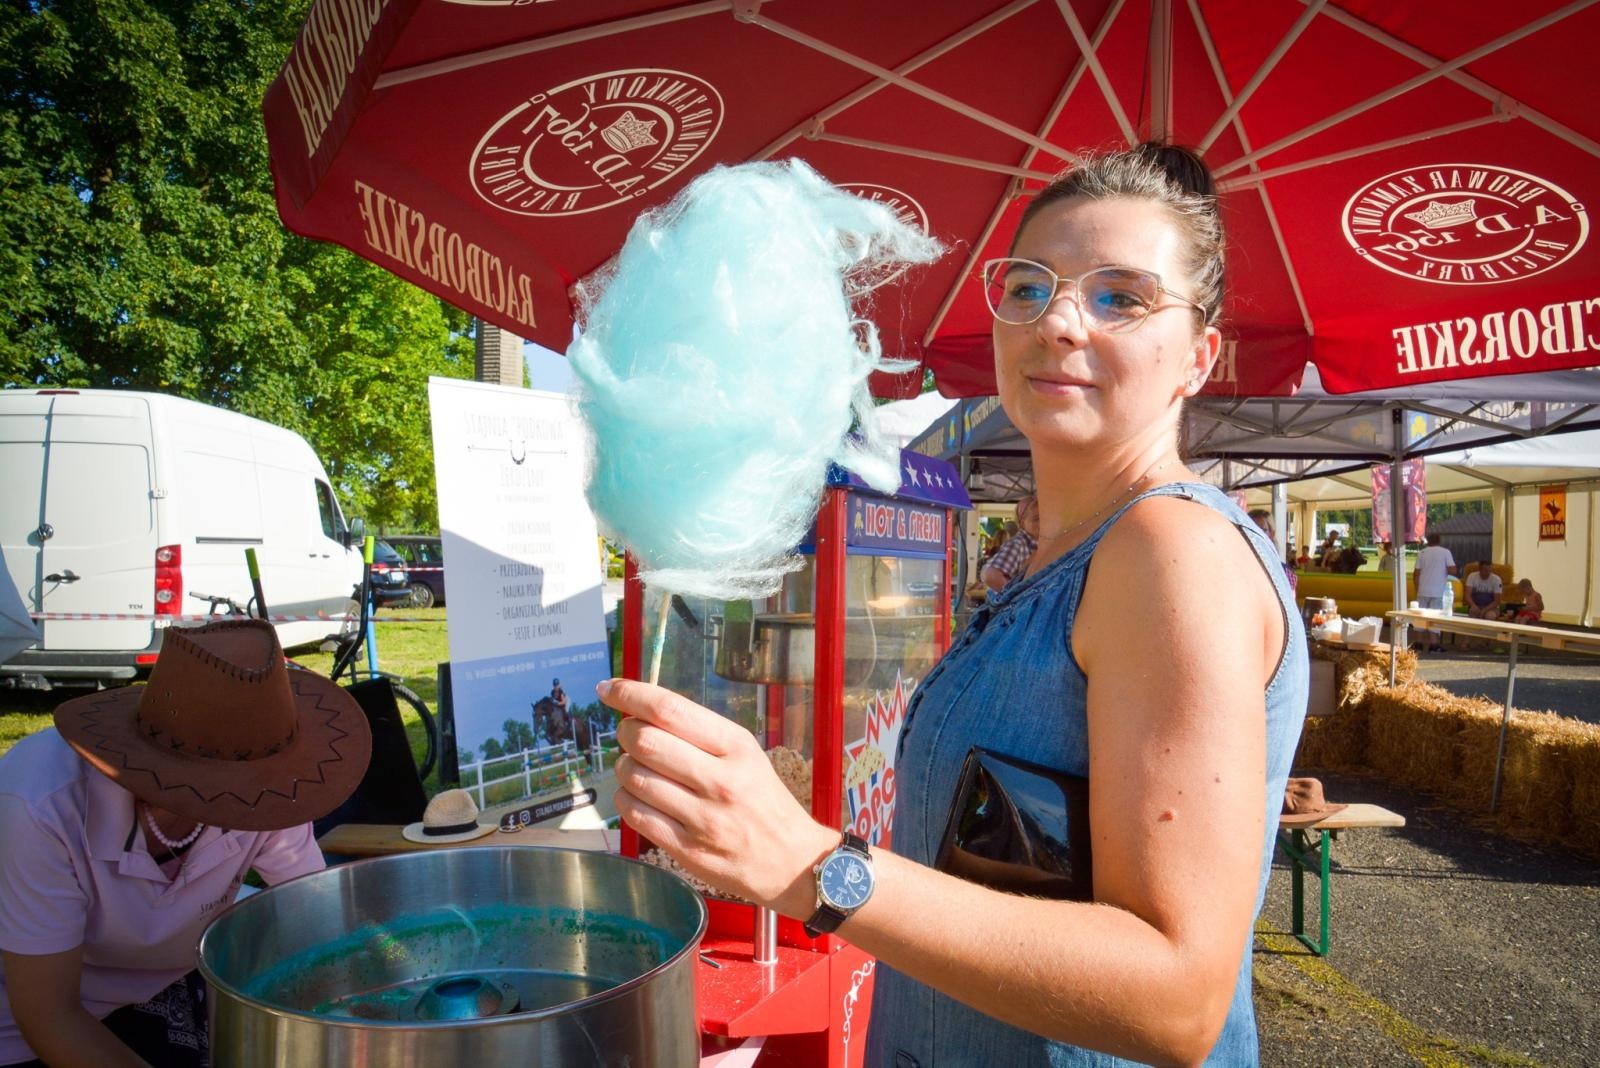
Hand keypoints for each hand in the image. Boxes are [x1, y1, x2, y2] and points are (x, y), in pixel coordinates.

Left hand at [600, 679, 837, 917]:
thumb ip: (700, 734)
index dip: (630, 694)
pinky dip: (625, 798)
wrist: (793, 862)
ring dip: (624, 767)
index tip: (610, 689)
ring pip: (635, 777)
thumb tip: (642, 711)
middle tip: (628, 734)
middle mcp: (720, 780)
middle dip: (625, 732)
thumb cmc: (764, 802)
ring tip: (636, 767)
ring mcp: (703, 818)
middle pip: (645, 741)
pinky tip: (637, 795)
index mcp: (736, 747)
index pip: (670, 709)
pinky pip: (635, 814)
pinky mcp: (688, 849)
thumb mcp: (747, 756)